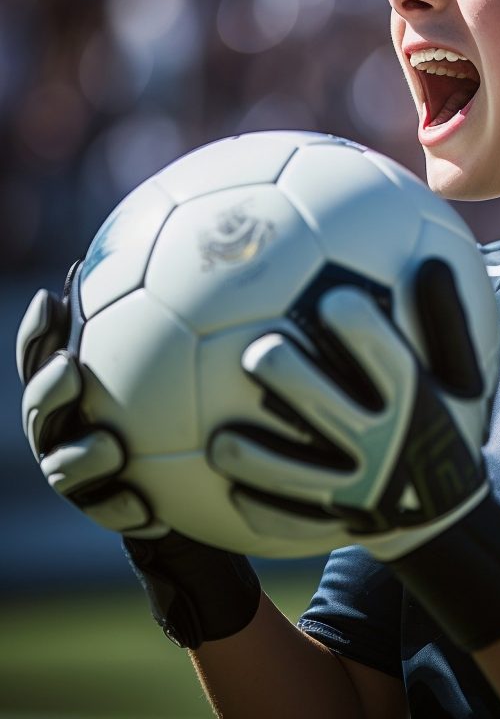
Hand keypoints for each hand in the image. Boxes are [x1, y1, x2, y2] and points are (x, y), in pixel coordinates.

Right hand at [17, 272, 165, 535]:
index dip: (36, 333)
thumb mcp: (183, 360)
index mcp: (70, 393)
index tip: (51, 302)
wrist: (198, 480)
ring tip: (111, 446)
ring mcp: (81, 475)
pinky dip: (124, 507)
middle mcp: (65, 430)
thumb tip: (178, 250)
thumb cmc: (188, 404)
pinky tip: (145, 503)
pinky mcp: (109, 512)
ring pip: (64, 467)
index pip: (39, 358)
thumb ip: (166, 318)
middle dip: (48, 389)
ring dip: (83, 456)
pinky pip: (110, 514)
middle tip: (72, 368)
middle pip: (40, 411)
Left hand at [211, 257, 499, 651]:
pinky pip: (293, 522)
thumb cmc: (447, 426)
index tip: (335, 298)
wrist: (449, 515)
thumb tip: (433, 262)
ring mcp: (362, 491)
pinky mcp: (339, 523)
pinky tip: (228, 491)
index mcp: (419, 406)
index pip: (392, 365)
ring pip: (301, 476)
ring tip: (221, 441)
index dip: (364, 333)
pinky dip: (262, 509)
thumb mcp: (461, 380)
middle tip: (258, 351)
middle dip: (293, 381)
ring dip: (258, 459)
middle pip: (334, 412)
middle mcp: (388, 447)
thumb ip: (445, 323)